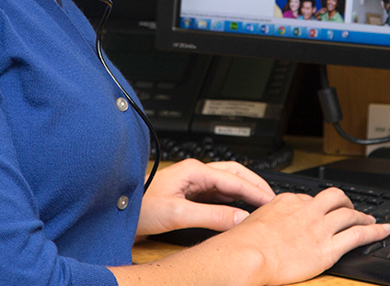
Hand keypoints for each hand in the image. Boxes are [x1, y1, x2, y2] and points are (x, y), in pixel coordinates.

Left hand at [136, 159, 274, 236]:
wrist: (118, 212)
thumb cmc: (139, 207)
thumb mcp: (178, 214)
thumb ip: (212, 217)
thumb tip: (241, 218)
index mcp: (194, 171)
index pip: (234, 179)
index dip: (255, 190)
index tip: (272, 201)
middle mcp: (195, 173)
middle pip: (234, 174)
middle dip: (254, 185)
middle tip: (272, 199)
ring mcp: (192, 182)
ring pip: (227, 183)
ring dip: (244, 192)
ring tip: (260, 204)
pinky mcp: (189, 194)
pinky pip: (218, 194)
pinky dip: (232, 201)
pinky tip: (239, 210)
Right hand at [208, 186, 389, 285]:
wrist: (248, 254)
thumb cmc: (244, 243)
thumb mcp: (253, 220)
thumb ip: (265, 219)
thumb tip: (262, 224)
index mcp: (288, 202)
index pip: (310, 198)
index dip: (318, 206)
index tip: (320, 211)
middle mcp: (307, 211)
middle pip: (334, 198)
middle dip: (345, 202)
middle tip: (350, 209)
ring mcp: (319, 228)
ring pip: (350, 214)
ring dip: (363, 216)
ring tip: (370, 220)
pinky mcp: (328, 248)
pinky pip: (358, 236)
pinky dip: (375, 231)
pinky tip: (383, 230)